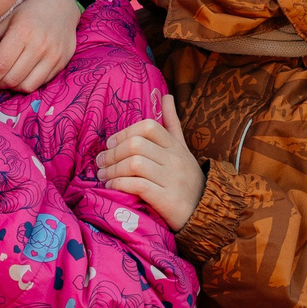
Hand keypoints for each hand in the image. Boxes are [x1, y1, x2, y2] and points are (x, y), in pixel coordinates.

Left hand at [0, 0, 80, 91]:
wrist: (61, 4)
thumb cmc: (28, 10)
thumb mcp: (4, 19)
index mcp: (22, 32)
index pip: (0, 66)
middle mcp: (39, 45)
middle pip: (12, 79)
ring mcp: (53, 55)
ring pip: (26, 86)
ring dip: (12, 86)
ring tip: (6, 78)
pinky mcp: (62, 62)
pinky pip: (40, 83)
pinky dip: (28, 83)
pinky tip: (22, 74)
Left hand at [97, 95, 205, 230]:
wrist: (205, 212)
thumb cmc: (187, 179)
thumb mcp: (182, 149)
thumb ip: (171, 124)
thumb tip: (166, 95)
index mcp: (175, 146)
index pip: (149, 126)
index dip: (125, 132)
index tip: (110, 143)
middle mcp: (175, 159)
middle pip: (137, 144)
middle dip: (113, 153)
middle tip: (101, 162)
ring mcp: (172, 179)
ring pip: (135, 164)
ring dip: (113, 169)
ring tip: (103, 175)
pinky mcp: (167, 199)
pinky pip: (138, 186)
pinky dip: (120, 184)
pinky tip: (112, 187)